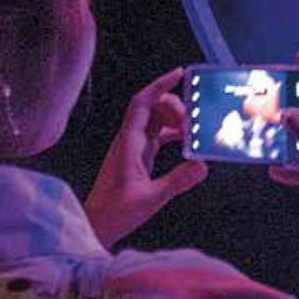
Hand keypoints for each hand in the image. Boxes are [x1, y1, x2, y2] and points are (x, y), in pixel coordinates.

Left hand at [84, 68, 207, 249]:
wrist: (96, 225)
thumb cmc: (115, 213)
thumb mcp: (151, 199)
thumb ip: (178, 181)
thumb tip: (202, 165)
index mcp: (129, 143)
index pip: (142, 103)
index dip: (160, 85)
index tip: (179, 73)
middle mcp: (130, 139)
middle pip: (152, 107)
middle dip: (175, 105)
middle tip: (193, 119)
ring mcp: (133, 147)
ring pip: (156, 119)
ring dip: (174, 119)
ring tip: (193, 129)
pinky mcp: (138, 156)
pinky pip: (157, 134)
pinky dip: (173, 133)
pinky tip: (186, 141)